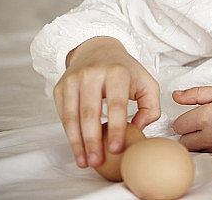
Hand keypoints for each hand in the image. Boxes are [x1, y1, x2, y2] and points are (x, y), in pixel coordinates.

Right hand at [53, 37, 159, 168]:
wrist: (98, 49)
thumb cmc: (125, 71)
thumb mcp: (146, 83)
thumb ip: (151, 107)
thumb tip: (138, 129)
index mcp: (117, 72)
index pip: (116, 104)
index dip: (115, 128)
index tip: (115, 149)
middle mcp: (92, 74)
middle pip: (90, 113)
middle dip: (92, 141)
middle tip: (97, 162)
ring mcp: (73, 80)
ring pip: (72, 116)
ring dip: (77, 142)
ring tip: (85, 161)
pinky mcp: (60, 87)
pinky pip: (63, 114)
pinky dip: (69, 133)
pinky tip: (77, 148)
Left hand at [172, 86, 211, 150]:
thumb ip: (197, 93)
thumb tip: (176, 96)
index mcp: (206, 116)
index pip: (178, 125)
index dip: (184, 119)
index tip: (194, 115)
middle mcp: (209, 135)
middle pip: (183, 141)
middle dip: (188, 132)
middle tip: (201, 123)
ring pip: (194, 149)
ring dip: (197, 141)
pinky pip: (207, 153)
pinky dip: (209, 147)